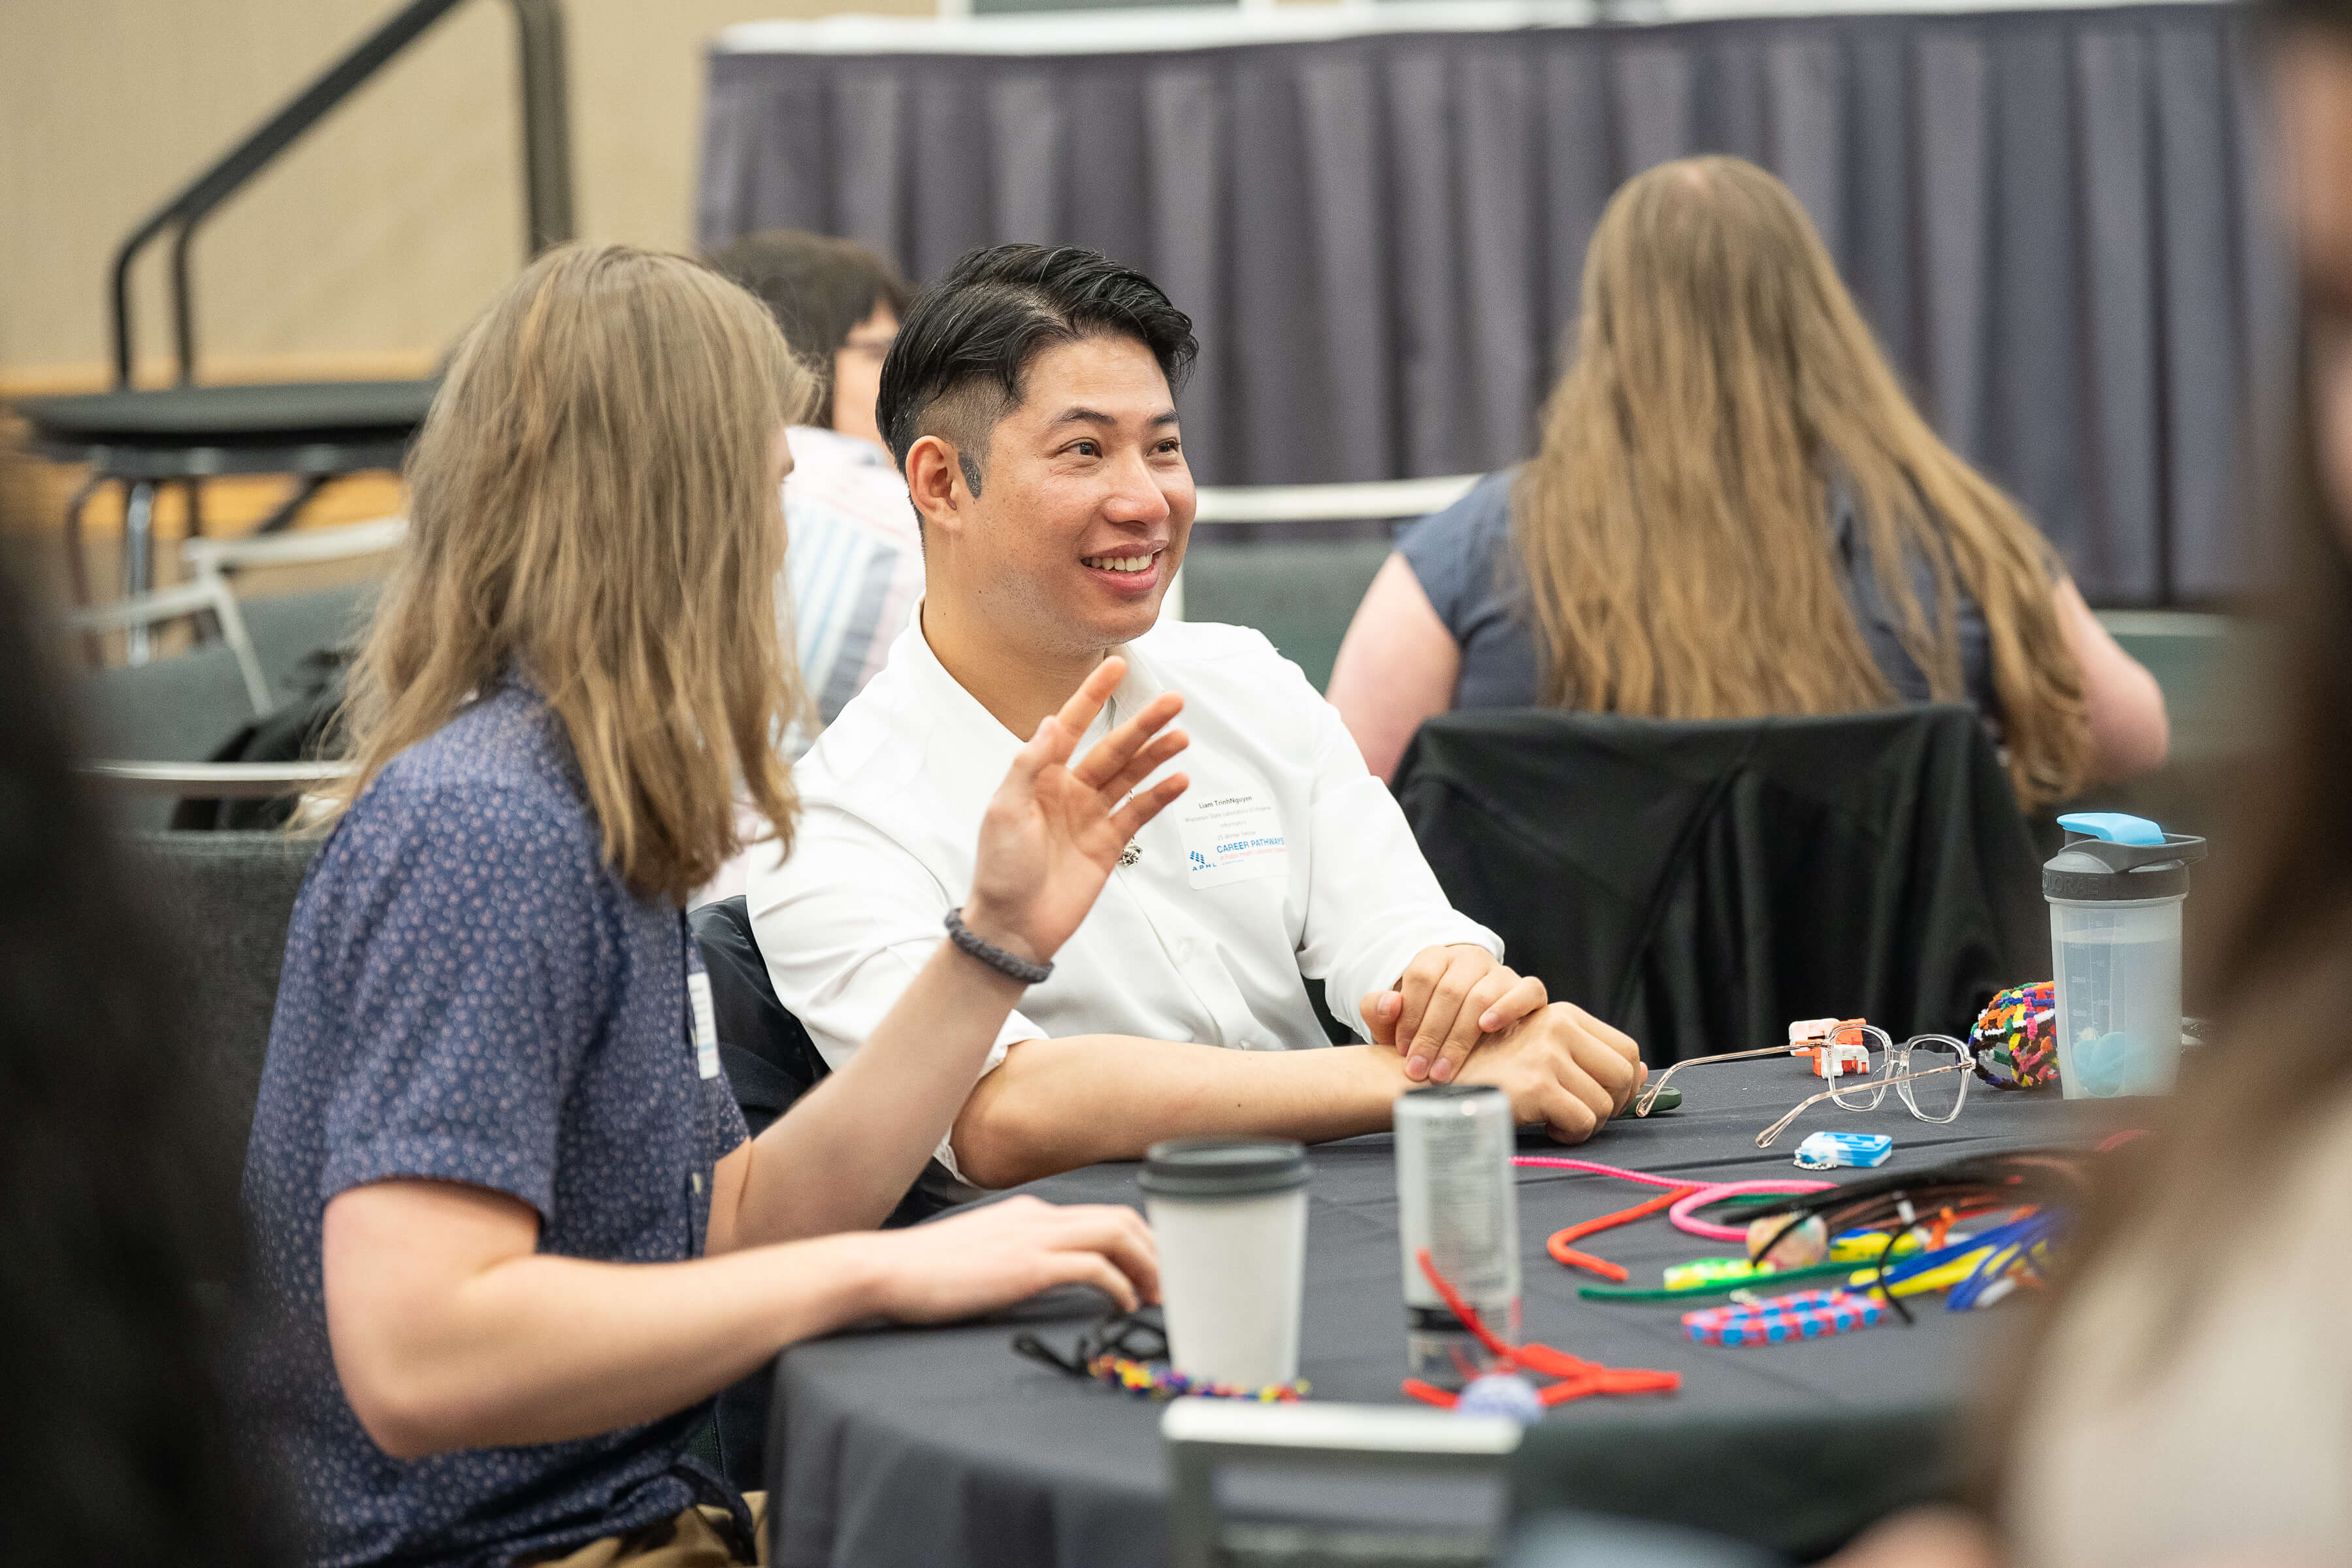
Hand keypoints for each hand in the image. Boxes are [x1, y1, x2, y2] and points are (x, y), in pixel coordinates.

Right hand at [864, 1196, 1160, 1322]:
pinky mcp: (1027, 1265)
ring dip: (1147, 1266)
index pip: (1100, 1216)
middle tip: (1167, 1287)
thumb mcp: (981, 1251)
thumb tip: (1040, 1273)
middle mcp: (1038, 1216)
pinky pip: (1093, 1267)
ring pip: (1116, 1235)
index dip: (1137, 1241)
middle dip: (1155, 1251)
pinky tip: (1124, 1306)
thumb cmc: (925, 1271)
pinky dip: (1120, 1284)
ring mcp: (1034, 1237)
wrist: (887, 1270)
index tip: (1151, 1270)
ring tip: (1157, 1298)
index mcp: (1029, 1212)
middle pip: (1121, 1219)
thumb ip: (1015, 1253)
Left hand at [964, 658, 1188, 963]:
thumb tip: (1054, 720)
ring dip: (1156, 756)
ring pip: (1130, 777)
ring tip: (1182, 735)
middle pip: (1113, 748)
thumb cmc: (1000, 867)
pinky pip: (1138, 813)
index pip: (1072, 726)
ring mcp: (1091, 817)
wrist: (1014, 925)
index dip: (1093, 695)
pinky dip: (1159, 797)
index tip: (1117, 667)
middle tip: (1173, 700)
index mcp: (1040, 776)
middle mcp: (1069, 791)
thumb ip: (1031, 763)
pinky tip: (1178, 780)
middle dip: (1142, 724)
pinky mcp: (1109, 845)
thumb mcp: (1006, 808)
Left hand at [1361, 945, 1546, 1084]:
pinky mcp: (1528, 990)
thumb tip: (1390, 1003)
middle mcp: (1470, 959)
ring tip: (1446, 1068)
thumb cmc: (1424, 1025)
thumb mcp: (1393, 1021)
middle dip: (1432, 1036)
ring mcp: (1501, 972)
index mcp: (1435, 958)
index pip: (1421, 976)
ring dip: (1461, 1036)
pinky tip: (1488, 1028)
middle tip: (1420, 1070)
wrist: (1460, 1029)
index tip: (1402, 1050)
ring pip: (1484, 994)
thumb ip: (1378, 1010)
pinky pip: (1528, 991)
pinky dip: (1509, 1007)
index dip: (1410, 1015)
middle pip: (1450, 990)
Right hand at [1450, 1002, 1645, 1144]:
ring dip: (1585, 1124)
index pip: (1626, 1049)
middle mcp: (1559, 1025)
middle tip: (1584, 1116)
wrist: (1435, 1084)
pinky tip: (1544, 1126)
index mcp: (1562, 1014)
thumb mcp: (1539, 1052)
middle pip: (1623, 1074)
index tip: (1604, 1100)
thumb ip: (1587, 1057)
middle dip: (1613, 1104)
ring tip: (1554, 1120)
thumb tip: (1642, 1073)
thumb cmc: (1488, 1073)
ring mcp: (1549, 1054)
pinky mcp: (1539, 1084)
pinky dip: (1570, 1135)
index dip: (1625, 1082)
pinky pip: (1583, 1122)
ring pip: (1604, 1104)